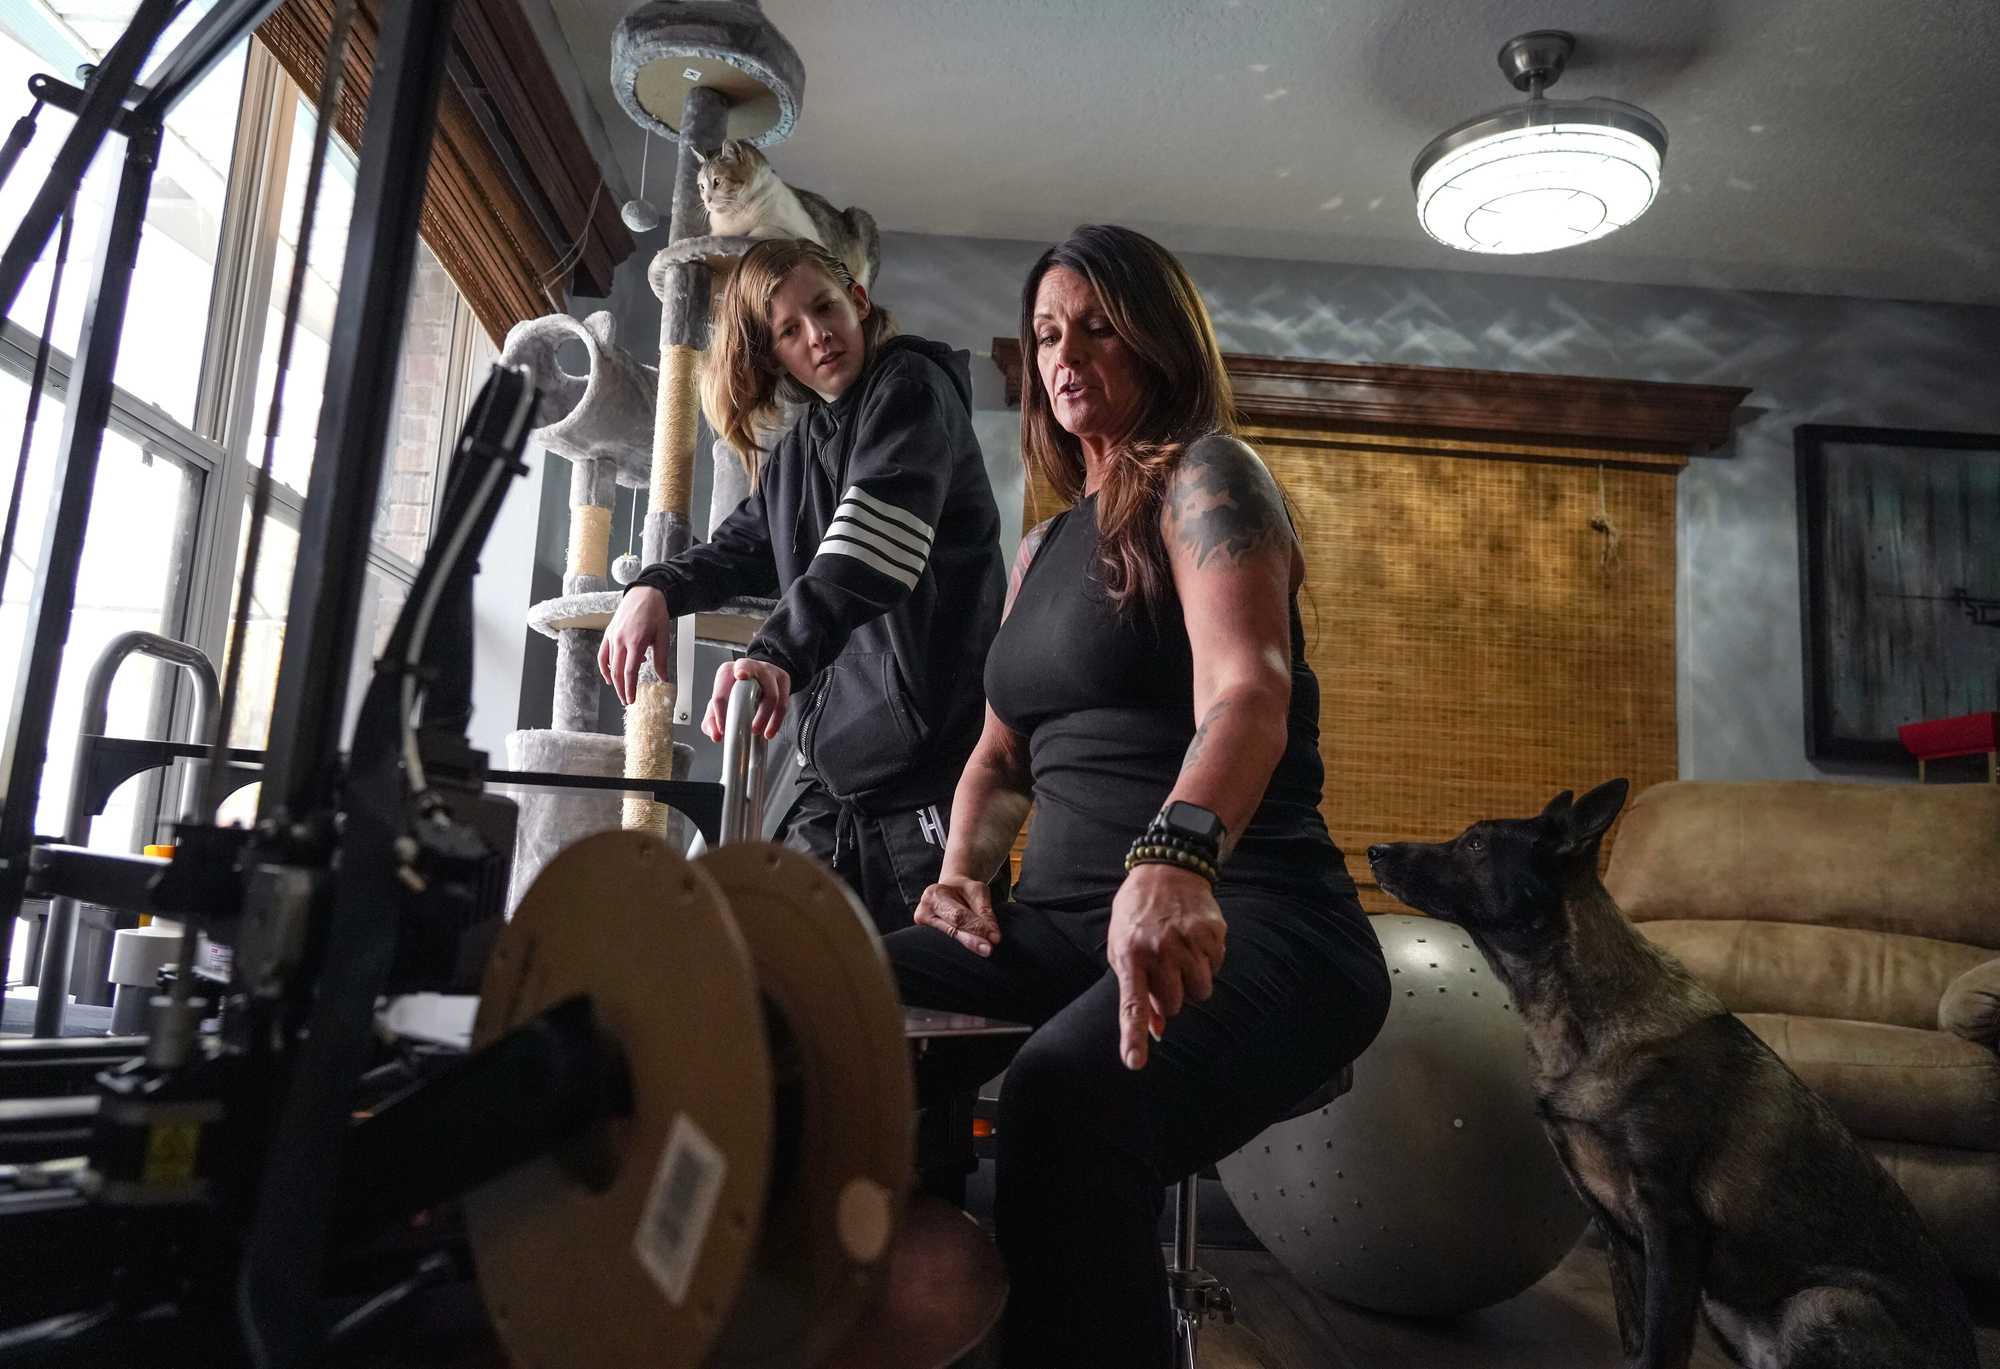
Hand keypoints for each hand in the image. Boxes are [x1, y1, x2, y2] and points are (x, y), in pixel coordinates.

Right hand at [599, 585, 671, 706]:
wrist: (645, 593)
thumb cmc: (655, 613)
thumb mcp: (663, 636)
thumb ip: (661, 659)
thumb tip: (664, 678)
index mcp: (636, 642)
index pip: (630, 672)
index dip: (629, 688)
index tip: (631, 699)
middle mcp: (621, 640)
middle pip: (617, 671)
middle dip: (621, 689)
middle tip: (626, 700)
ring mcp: (612, 636)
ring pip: (609, 664)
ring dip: (613, 680)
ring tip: (620, 690)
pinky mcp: (608, 633)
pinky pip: (603, 654)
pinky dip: (605, 667)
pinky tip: (609, 675)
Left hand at [700, 657, 792, 741]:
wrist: (759, 677)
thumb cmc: (736, 691)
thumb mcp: (720, 704)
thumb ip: (711, 721)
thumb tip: (716, 735)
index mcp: (727, 672)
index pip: (721, 693)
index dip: (721, 714)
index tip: (723, 731)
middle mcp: (747, 666)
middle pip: (747, 681)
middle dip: (744, 698)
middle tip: (743, 722)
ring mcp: (767, 671)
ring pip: (770, 694)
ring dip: (764, 716)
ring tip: (757, 731)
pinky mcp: (782, 679)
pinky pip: (783, 702)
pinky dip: (777, 720)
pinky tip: (769, 731)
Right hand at [913, 875, 1001, 955]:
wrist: (950, 891)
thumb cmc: (963, 890)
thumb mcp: (978, 891)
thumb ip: (985, 912)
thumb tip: (993, 937)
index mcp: (934, 895)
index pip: (958, 915)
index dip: (976, 927)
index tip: (994, 938)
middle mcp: (923, 912)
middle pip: (952, 931)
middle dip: (972, 941)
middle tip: (989, 950)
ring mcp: (923, 929)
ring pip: (949, 943)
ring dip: (968, 948)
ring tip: (984, 951)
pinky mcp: (926, 940)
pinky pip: (947, 947)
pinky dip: (961, 951)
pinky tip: (973, 953)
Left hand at [1108, 863, 1225, 1070]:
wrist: (1166, 870)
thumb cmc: (1137, 916)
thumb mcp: (1123, 948)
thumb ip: (1137, 991)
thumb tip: (1156, 1032)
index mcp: (1131, 956)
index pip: (1132, 1005)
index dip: (1133, 1037)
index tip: (1134, 1063)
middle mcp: (1159, 950)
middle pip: (1175, 1005)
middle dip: (1171, 997)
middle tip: (1164, 973)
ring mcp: (1188, 941)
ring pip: (1200, 991)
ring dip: (1193, 982)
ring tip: (1181, 956)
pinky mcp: (1212, 933)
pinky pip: (1216, 967)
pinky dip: (1208, 961)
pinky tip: (1195, 941)